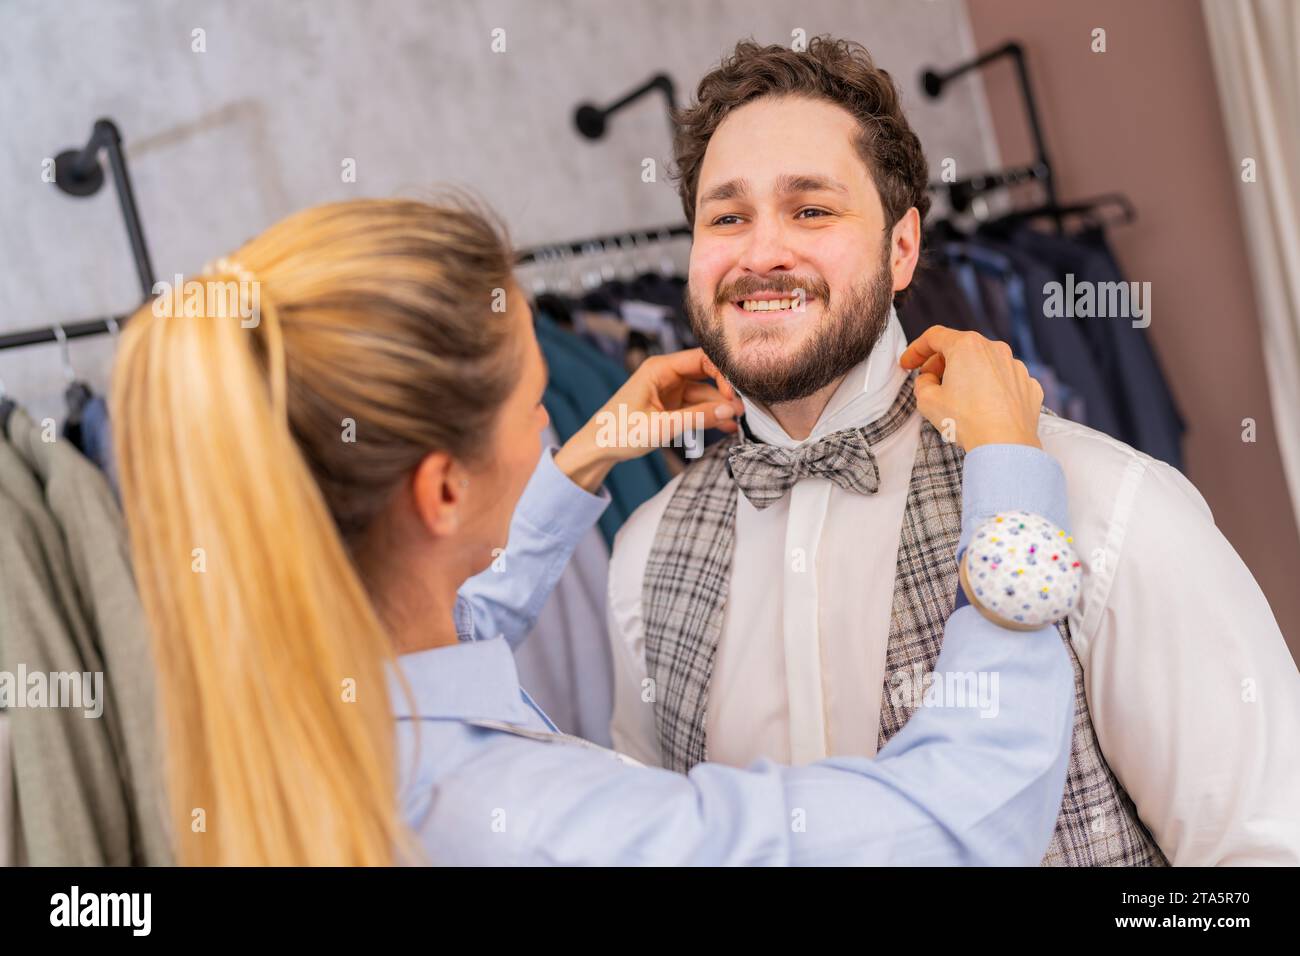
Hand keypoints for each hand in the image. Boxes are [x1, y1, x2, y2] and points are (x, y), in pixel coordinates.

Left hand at [554, 348, 745, 491]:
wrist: (597, 449)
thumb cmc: (619, 432)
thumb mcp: (662, 426)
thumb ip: (698, 417)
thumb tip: (730, 410)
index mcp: (659, 368)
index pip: (702, 358)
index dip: (722, 373)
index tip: (734, 395)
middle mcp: (666, 375)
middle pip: (707, 374)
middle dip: (725, 391)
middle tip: (743, 411)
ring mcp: (669, 390)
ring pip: (704, 393)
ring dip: (719, 408)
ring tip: (738, 424)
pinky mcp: (670, 406)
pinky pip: (696, 407)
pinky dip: (709, 416)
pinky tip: (726, 428)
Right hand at [899, 326, 1043, 451]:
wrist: (1004, 445)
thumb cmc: (967, 421)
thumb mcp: (927, 400)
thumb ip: (922, 383)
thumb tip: (930, 380)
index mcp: (967, 346)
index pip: (934, 337)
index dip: (916, 350)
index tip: (908, 363)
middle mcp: (994, 349)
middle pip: (960, 348)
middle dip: (941, 364)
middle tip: (929, 383)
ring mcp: (1015, 366)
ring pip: (983, 363)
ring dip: (967, 375)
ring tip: (958, 399)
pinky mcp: (1027, 384)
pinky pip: (1002, 380)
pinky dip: (990, 388)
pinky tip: (982, 407)